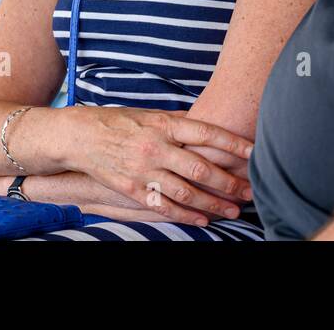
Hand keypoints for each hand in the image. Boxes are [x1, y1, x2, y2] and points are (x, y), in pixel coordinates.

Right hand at [60, 107, 254, 224]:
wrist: (79, 136)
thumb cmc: (118, 121)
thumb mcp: (150, 113)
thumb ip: (178, 120)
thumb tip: (206, 121)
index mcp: (164, 124)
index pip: (206, 133)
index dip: (232, 143)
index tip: (254, 152)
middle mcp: (156, 147)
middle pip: (200, 168)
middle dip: (229, 182)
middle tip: (250, 191)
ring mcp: (143, 170)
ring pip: (185, 192)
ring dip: (213, 203)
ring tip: (234, 210)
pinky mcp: (132, 189)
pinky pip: (163, 206)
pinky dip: (185, 215)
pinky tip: (203, 220)